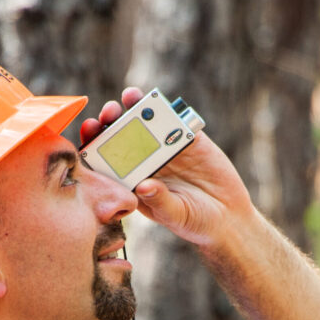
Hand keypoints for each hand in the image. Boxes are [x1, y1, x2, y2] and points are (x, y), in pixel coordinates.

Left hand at [79, 88, 254, 247]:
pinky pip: (175, 120)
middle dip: (111, 121)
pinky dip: (167, 109)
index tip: (90, 132)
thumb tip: (145, 186)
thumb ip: (160, 202)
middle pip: (121, 136)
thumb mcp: (176, 215)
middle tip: (109, 113)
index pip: (107, 160)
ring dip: (135, 107)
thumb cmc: (195, 223)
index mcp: (134, 182)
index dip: (95, 144)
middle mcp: (145, 162)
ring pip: (145, 123)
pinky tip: (159, 101)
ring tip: (130, 97)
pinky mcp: (190, 140)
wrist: (229, 218)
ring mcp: (166, 149)